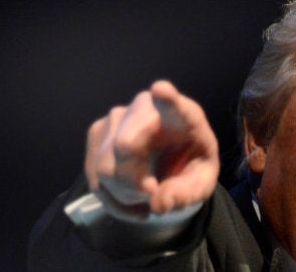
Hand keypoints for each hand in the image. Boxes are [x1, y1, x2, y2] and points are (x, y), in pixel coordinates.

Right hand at [84, 80, 219, 213]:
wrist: (173, 164)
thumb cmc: (190, 167)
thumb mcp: (200, 184)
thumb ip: (185, 194)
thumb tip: (158, 204)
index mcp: (183, 115)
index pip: (172, 103)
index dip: (166, 98)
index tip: (161, 90)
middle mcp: (145, 107)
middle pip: (124, 145)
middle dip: (134, 183)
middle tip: (152, 195)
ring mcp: (117, 117)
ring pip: (105, 167)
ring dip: (124, 196)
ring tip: (146, 197)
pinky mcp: (97, 133)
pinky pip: (94, 177)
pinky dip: (112, 200)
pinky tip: (132, 201)